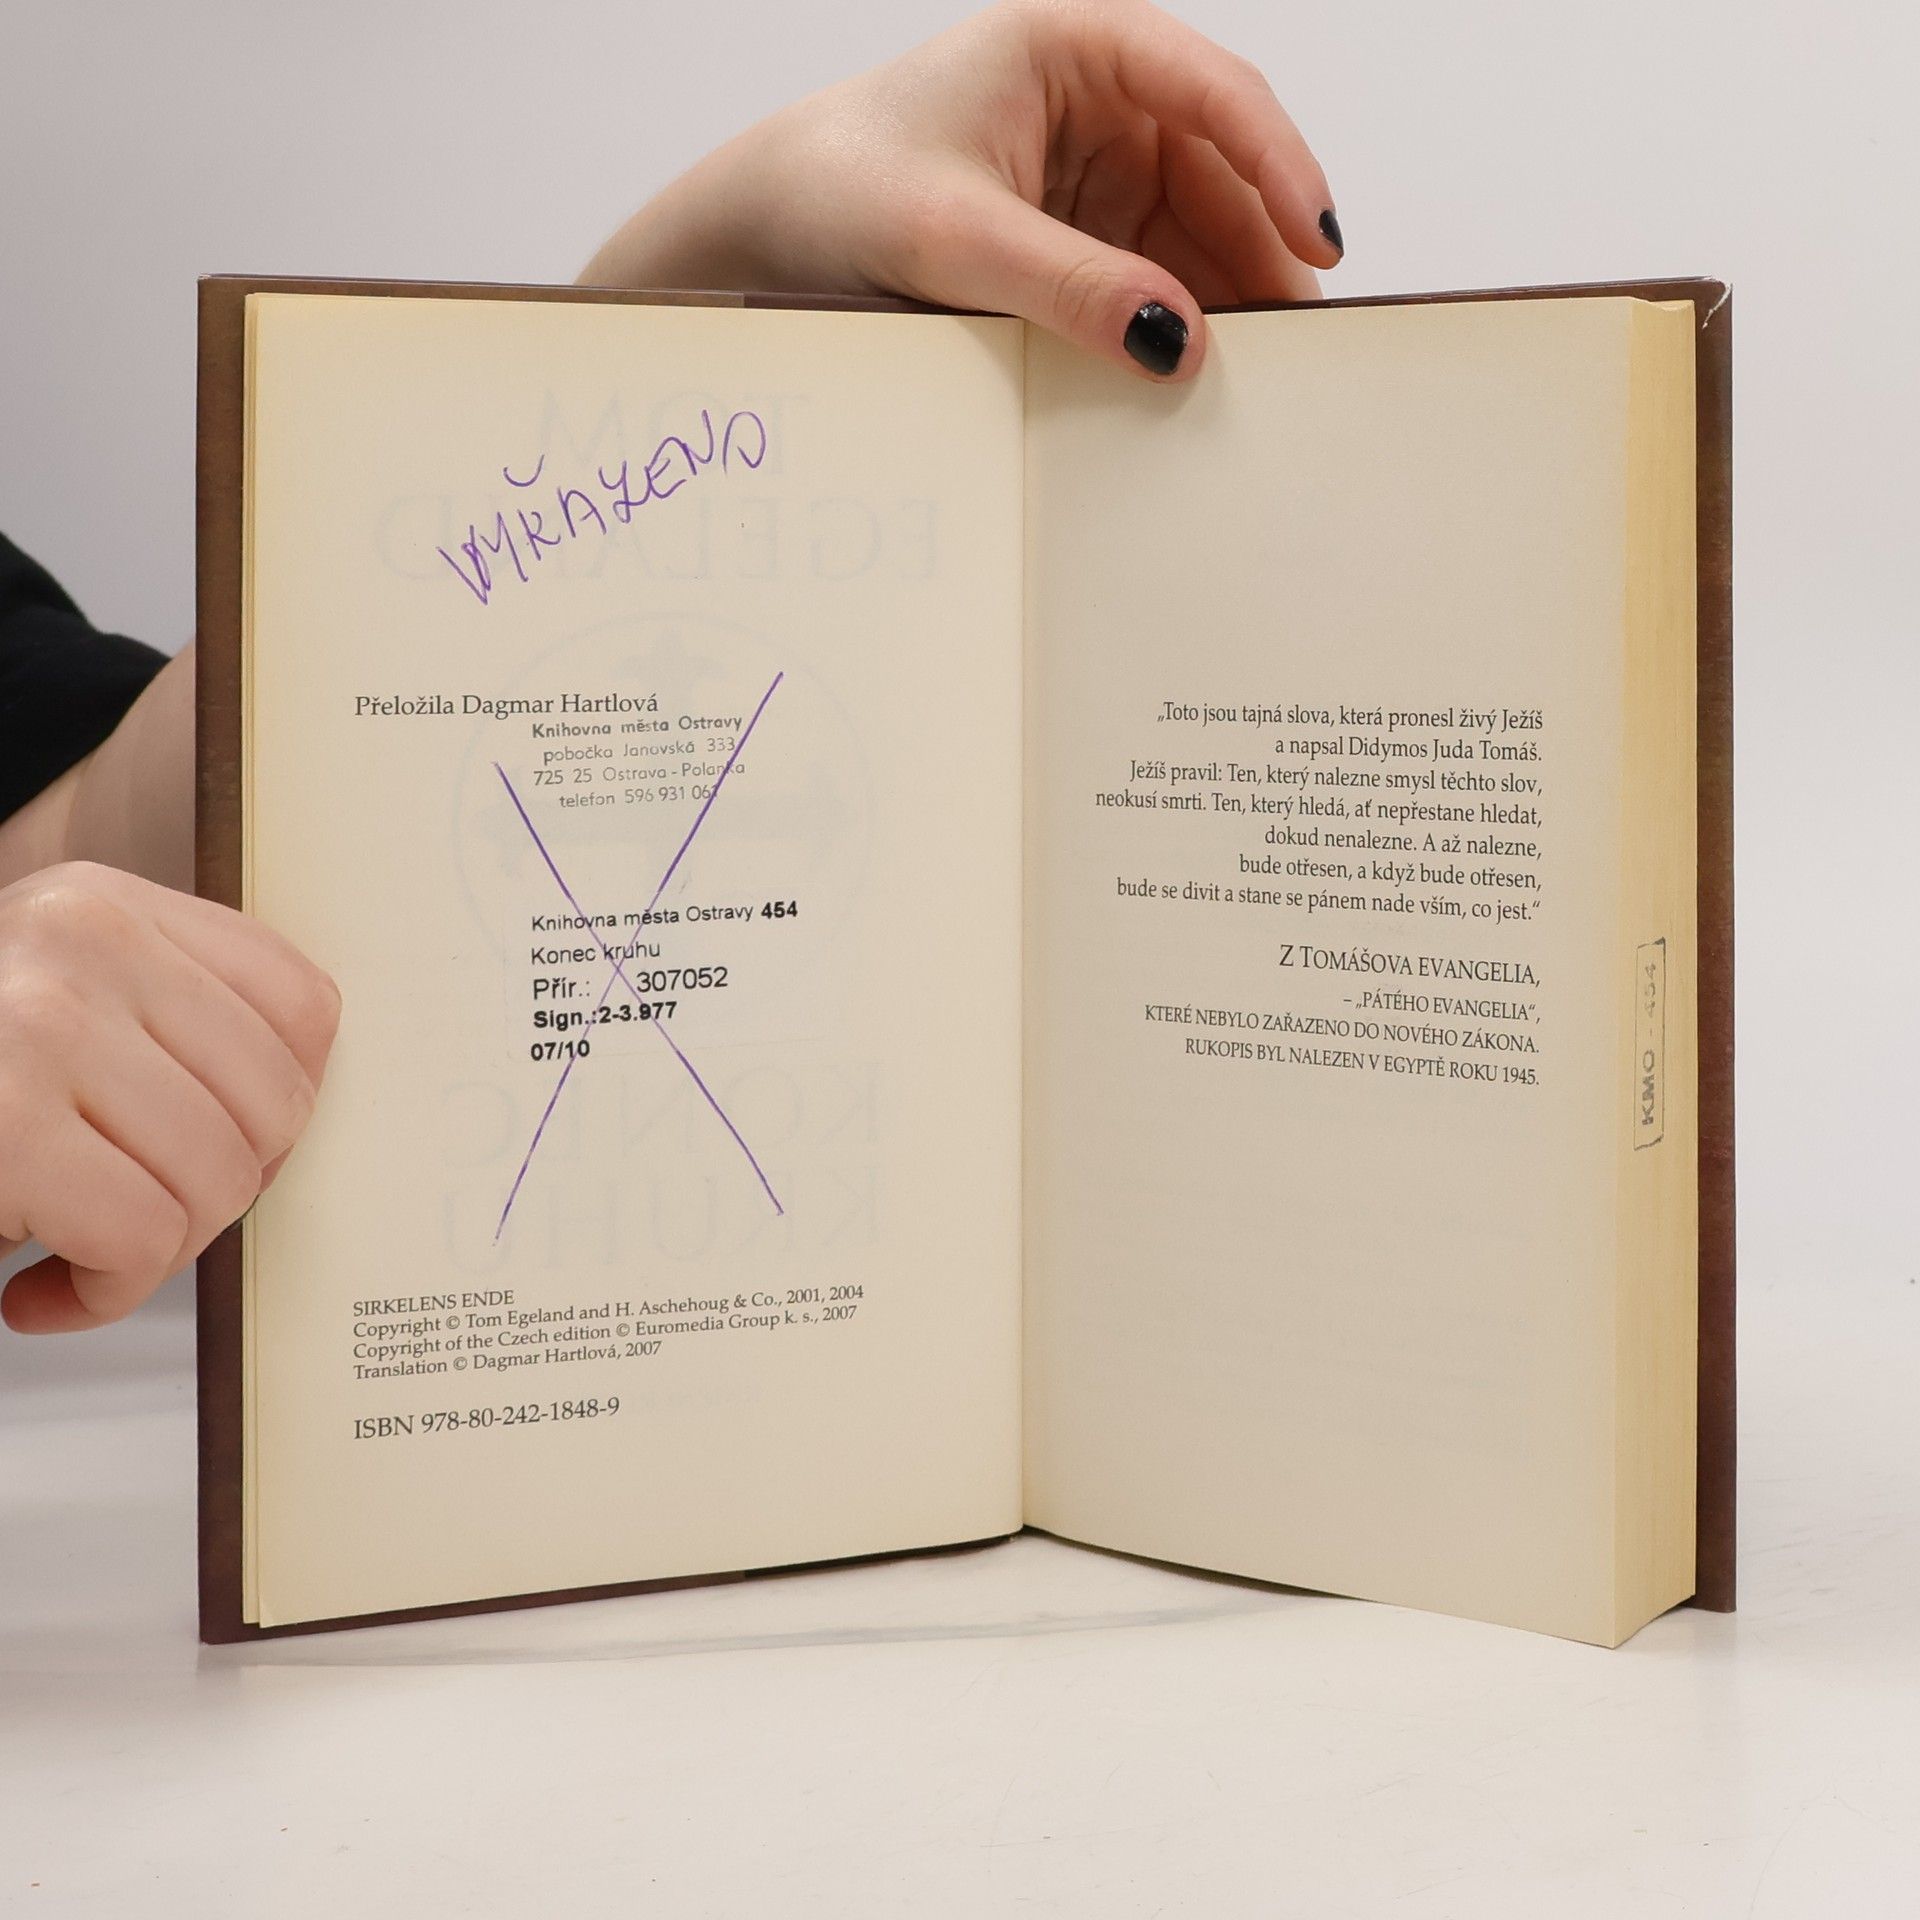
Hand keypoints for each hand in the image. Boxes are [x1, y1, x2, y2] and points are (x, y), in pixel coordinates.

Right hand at [0, 863, 339, 1333]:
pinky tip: (39, 1290)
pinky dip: (104, 1293)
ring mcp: (38, 1025)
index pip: (303, 1008)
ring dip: (159, 1251)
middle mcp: (79, 944)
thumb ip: (166, 1026)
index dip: (280, 1109)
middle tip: (140, 1217)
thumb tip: (295, 1110)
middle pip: (276, 1105)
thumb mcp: (57, 1013)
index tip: (218, 1151)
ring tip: (82, 1251)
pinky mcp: (2, 1122)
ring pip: (219, 1179)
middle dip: (221, 1193)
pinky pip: (143, 1238)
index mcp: (104, 908)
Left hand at [581, 0, 1339, 381]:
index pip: (1211, 94)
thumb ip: (1066, 284)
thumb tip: (1175, 341)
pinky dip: (1174, 331)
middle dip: (1261, 261)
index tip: (1319, 241)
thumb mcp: (952, 237)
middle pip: (1219, 180)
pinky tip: (1193, 383)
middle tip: (1298, 352)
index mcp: (1073, 50)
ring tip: (1257, 385)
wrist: (761, 235)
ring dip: (1224, 307)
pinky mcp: (1074, 245)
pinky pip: (1149, 285)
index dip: (1279, 166)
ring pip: (1194, 241)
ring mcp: (1090, 179)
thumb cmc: (834, 189)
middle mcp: (1095, 106)